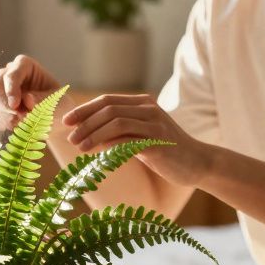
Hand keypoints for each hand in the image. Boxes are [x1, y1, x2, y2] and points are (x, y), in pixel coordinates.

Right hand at [0, 54, 63, 129]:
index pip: (13, 74)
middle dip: (4, 105)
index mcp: (25, 65)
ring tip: (17, 125)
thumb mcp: (56, 102)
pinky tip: (10, 126)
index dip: (11, 90)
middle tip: (16, 119)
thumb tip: (27, 99)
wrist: (52, 117)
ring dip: (1, 114)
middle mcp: (8, 71)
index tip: (14, 107)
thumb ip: (42, 100)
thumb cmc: (56, 105)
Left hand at [61, 93, 213, 185]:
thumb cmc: (165, 152)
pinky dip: (110, 145)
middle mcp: (148, 109)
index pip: (106, 101)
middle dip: (85, 123)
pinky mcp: (159, 142)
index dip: (84, 110)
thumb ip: (120, 132)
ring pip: (116, 122)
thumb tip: (90, 134)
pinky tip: (98, 153)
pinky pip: (129, 139)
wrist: (197, 163)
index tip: (66, 122)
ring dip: (93, 134)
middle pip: (108, 109)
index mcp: (142, 104)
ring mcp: (155, 124)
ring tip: (80, 147)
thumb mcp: (140, 137)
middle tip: (70, 138)